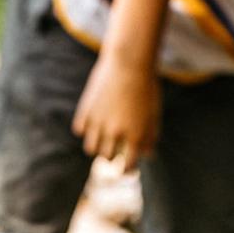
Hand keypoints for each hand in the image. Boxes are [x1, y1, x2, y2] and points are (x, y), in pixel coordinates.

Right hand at [72, 55, 159, 169]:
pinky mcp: (86, 110)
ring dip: (96, 146)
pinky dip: (85, 130)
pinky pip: (80, 130)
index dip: (126, 170)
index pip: (128, 165)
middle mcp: (115, 133)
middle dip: (111, 157)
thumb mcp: (153, 113)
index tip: (125, 169)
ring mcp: (99, 122)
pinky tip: (91, 123)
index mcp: (135, 136)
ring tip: (100, 140)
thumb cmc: (146, 87)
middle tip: (112, 151)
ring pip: (91, 148)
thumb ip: (150, 136)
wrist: (129, 62)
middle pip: (107, 158)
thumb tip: (147, 155)